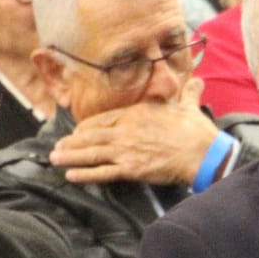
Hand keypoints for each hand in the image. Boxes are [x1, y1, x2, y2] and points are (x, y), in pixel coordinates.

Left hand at [48, 81, 221, 186]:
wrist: (202, 153)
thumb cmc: (195, 130)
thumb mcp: (188, 106)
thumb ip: (188, 93)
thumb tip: (198, 81)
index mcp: (136, 114)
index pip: (103, 119)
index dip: (87, 127)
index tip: (77, 131)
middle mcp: (126, 130)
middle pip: (91, 136)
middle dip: (72, 142)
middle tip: (58, 147)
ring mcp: (126, 150)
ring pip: (91, 153)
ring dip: (71, 156)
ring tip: (56, 158)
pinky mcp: (131, 169)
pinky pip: (102, 172)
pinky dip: (85, 174)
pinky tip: (71, 176)